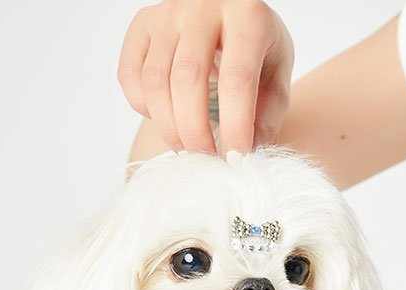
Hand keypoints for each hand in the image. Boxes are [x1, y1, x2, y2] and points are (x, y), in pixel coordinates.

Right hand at [118, 0, 293, 153]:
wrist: (228, 9)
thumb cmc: (255, 47)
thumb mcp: (275, 72)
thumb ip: (269, 112)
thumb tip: (253, 152)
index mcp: (247, 16)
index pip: (237, 79)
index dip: (235, 126)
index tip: (236, 158)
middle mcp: (202, 6)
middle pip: (188, 80)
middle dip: (196, 132)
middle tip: (208, 158)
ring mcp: (166, 13)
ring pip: (155, 82)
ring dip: (170, 128)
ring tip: (189, 147)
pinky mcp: (142, 25)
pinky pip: (130, 76)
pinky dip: (144, 108)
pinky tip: (167, 117)